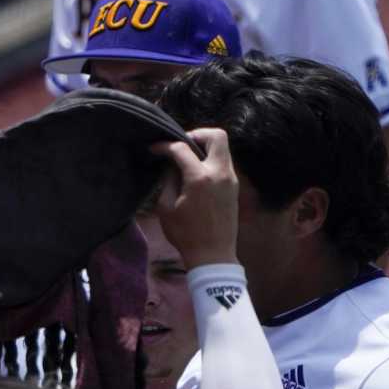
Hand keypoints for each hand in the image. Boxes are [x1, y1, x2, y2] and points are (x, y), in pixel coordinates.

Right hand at [153, 129, 238, 268]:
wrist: (213, 254)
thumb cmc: (185, 233)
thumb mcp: (166, 207)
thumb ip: (168, 180)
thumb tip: (171, 165)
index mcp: (200, 178)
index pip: (182, 148)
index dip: (165, 145)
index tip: (154, 149)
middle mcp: (220, 173)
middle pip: (216, 136)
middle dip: (197, 134)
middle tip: (181, 145)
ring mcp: (231, 179)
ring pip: (223, 148)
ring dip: (205, 147)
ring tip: (187, 159)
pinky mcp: (234, 187)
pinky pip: (224, 162)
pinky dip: (210, 160)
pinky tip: (195, 173)